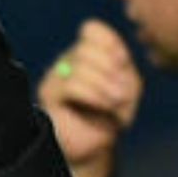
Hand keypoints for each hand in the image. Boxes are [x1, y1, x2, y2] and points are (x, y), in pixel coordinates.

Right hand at [37, 19, 140, 176]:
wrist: (93, 146)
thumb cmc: (111, 115)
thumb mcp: (127, 86)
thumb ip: (121, 64)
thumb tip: (108, 59)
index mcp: (85, 54)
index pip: (92, 30)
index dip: (111, 43)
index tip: (123, 64)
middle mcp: (66, 62)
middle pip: (87, 47)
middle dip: (112, 69)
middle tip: (125, 92)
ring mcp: (55, 77)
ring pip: (80, 65)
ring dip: (107, 85)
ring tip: (118, 103)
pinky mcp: (49, 96)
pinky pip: (72, 85)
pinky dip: (96, 95)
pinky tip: (106, 107)